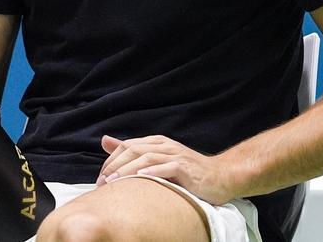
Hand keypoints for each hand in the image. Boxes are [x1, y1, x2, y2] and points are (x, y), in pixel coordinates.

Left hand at [96, 134, 237, 205]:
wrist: (222, 176)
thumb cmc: (189, 172)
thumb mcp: (159, 159)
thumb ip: (133, 151)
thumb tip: (105, 140)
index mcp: (156, 143)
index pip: (126, 146)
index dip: (110, 160)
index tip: (100, 179)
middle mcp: (165, 146)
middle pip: (133, 150)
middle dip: (114, 165)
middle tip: (102, 182)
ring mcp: (176, 155)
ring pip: (147, 157)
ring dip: (128, 170)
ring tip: (114, 181)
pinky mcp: (187, 168)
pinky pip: (168, 168)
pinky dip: (153, 172)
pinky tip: (142, 178)